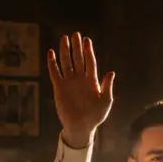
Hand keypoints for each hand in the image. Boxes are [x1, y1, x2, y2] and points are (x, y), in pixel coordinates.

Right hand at [47, 33, 114, 148]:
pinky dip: (52, 63)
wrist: (81, 127)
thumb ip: (107, 87)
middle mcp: (80, 79)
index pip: (90, 62)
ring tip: (64, 38)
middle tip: (75, 34)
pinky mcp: (59, 88)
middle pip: (78, 59)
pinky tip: (51, 53)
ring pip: (66, 63)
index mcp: (92, 81)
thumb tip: (111, 72)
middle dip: (76, 47)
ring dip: (65, 51)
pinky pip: (55, 73)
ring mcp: (69, 82)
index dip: (88, 51)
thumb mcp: (105, 101)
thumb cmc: (96, 116)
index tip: (87, 40)